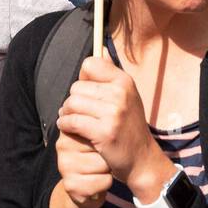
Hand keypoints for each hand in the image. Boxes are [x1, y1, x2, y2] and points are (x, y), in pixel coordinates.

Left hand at [56, 56, 174, 203]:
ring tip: (71, 118)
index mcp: (124, 81)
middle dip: (73, 100)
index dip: (83, 78)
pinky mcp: (104, 132)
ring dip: (66, 113)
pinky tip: (68, 127)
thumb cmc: (129, 126)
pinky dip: (65, 124)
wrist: (142, 158)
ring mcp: (113, 113)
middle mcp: (120, 93)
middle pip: (76, 86)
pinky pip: (72, 121)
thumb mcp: (127, 95)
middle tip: (77, 110)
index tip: (86, 91)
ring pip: (72, 103)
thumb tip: (101, 48)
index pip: (90, 64)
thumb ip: (111, 74)